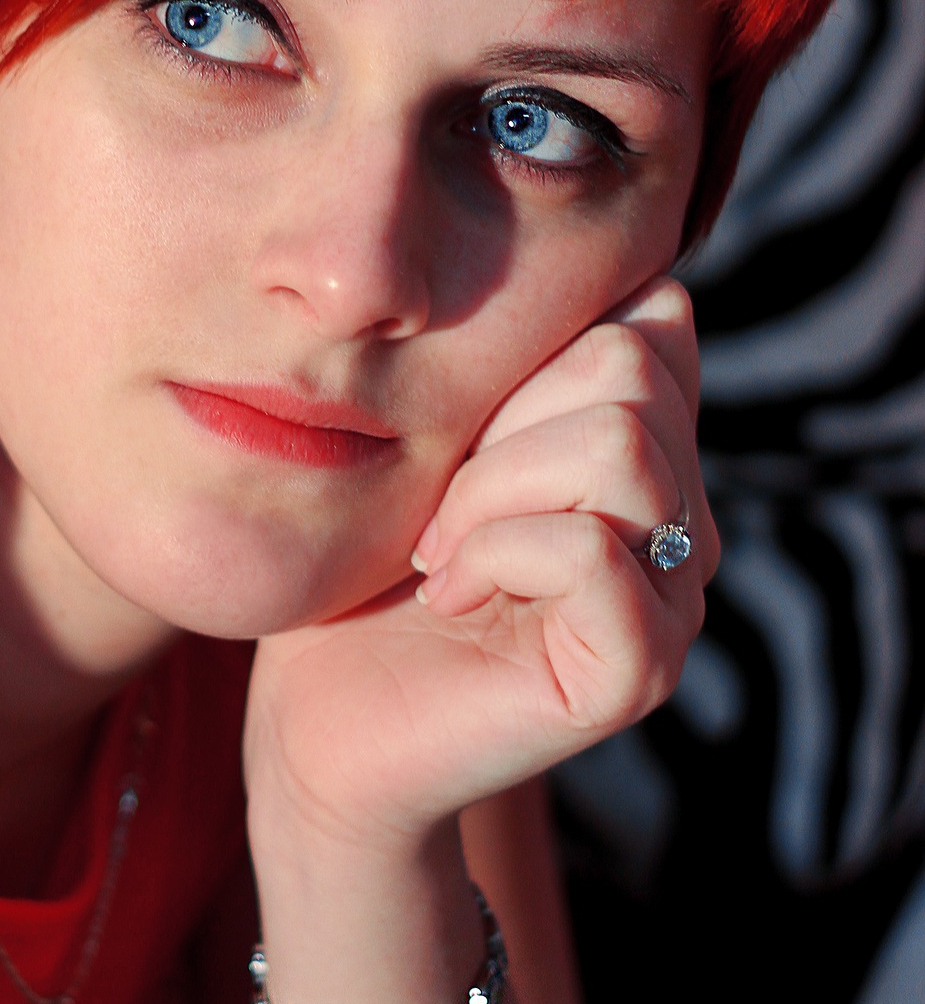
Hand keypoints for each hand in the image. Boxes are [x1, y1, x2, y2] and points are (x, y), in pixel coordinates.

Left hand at [244, 275, 716, 850]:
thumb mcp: (445, 429)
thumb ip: (531, 362)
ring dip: (489, 487)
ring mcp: (674, 597)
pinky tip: (448, 593)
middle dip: (500, 416)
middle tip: (438, 503)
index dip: (532, 350)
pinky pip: (589, 550)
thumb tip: (651, 284)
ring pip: (618, 448)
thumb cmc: (368, 565)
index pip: (648, 317)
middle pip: (629, 368)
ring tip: (439, 548)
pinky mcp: (640, 669)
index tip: (461, 429)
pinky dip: (494, 553)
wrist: (319, 719)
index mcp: (649, 448)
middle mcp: (684, 517)